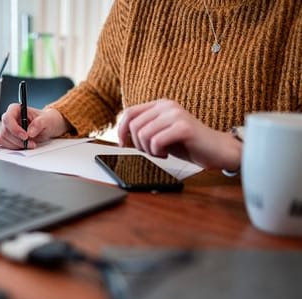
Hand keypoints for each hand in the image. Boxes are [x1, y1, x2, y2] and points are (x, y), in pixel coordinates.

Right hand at [0, 105, 69, 149]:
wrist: (48, 126)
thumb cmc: (47, 120)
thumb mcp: (47, 120)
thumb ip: (39, 124)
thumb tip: (30, 132)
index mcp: (16, 109)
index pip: (8, 118)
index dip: (15, 129)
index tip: (25, 136)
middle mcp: (10, 118)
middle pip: (6, 131)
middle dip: (18, 140)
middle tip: (31, 144)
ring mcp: (8, 128)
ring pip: (4, 139)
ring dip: (15, 145)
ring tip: (28, 145)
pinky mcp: (8, 137)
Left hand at [118, 99, 240, 169]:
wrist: (216, 150)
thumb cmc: (187, 143)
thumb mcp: (161, 133)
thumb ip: (145, 129)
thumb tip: (122, 135)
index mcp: (160, 105)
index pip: (129, 113)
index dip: (121, 130)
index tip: (123, 144)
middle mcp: (167, 105)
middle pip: (134, 126)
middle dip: (138, 144)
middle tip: (152, 151)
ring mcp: (176, 115)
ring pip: (144, 135)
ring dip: (149, 150)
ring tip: (162, 152)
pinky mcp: (183, 127)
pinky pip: (156, 141)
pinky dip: (158, 152)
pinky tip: (167, 153)